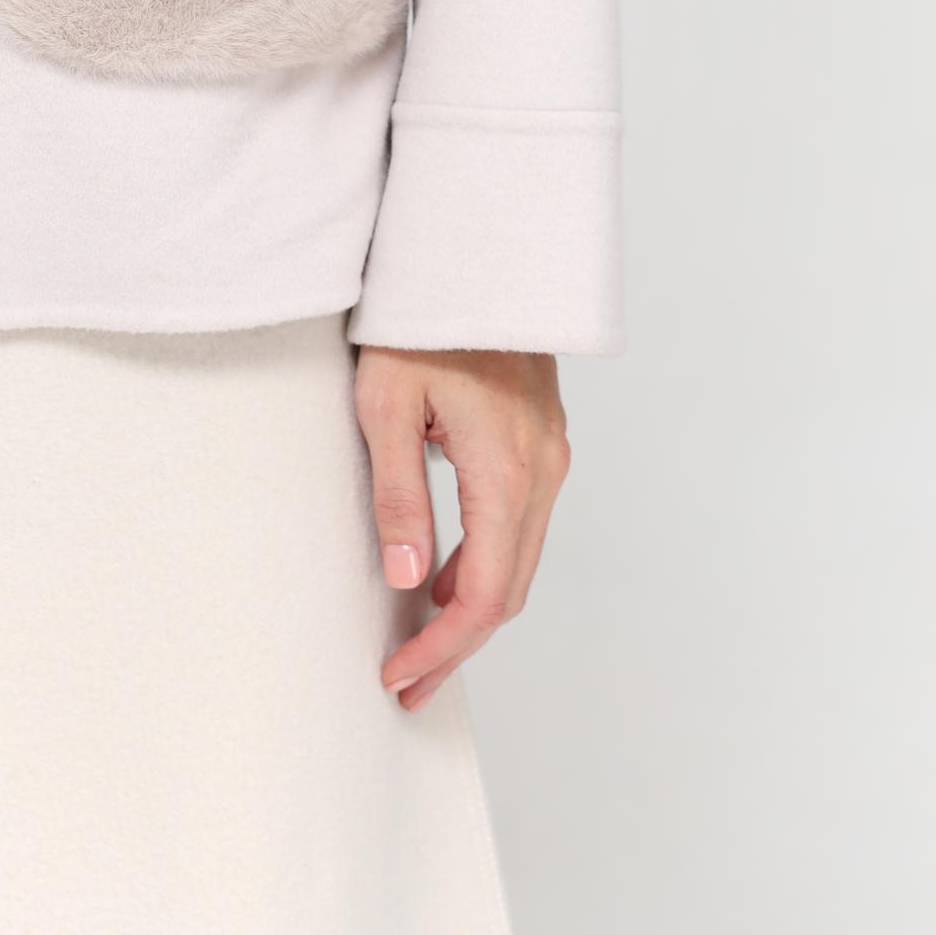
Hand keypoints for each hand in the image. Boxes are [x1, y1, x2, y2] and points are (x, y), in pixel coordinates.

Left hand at [354, 345, 569, 710]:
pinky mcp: (542, 436)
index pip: (485, 595)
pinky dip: (488, 560)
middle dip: (459, 645)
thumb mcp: (386, 406)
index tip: (401, 677)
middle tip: (409, 683)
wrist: (470, 251)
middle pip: (511, 588)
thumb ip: (400, 497)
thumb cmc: (419, 320)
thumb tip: (408, 581)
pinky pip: (522, 521)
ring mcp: (550, 450)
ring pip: (521, 556)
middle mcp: (544, 467)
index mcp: (507, 470)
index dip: (444, 649)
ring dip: (474, 606)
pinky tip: (445, 573)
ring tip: (419, 641)